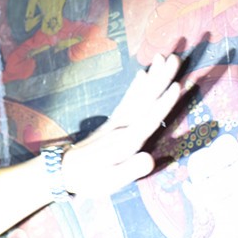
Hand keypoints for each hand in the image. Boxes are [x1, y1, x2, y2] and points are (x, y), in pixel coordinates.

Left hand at [62, 53, 181, 195]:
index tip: (176, 86)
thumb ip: (130, 170)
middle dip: (161, 80)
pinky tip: (142, 73)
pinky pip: (127, 100)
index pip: (148, 120)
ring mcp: (116, 122)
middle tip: (174, 57)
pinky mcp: (112, 122)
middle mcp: (122, 127)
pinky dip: (136, 86)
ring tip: (163, 57)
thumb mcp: (110, 180)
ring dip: (152, 77)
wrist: (62, 171)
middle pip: (145, 100)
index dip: (163, 105)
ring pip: (138, 96)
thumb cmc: (90, 179)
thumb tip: (149, 159)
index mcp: (125, 142)